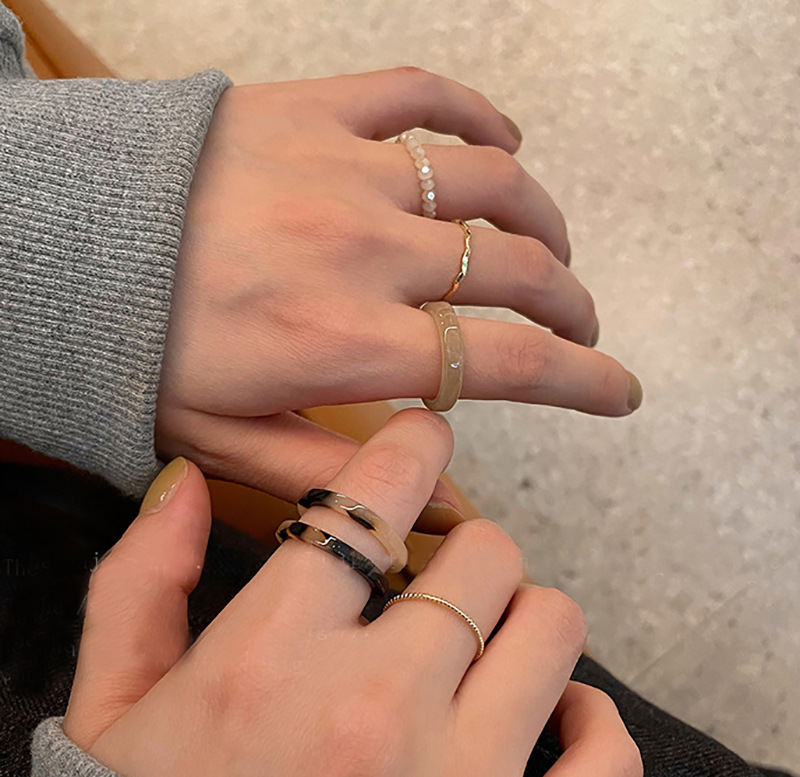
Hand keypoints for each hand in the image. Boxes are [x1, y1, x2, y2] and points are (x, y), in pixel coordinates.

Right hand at [64, 409, 641, 776]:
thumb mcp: (113, 714)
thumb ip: (140, 588)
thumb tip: (187, 486)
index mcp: (268, 662)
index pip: (372, 497)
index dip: (413, 445)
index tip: (424, 439)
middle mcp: (371, 714)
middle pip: (484, 555)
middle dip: (463, 552)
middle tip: (437, 583)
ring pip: (552, 628)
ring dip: (521, 621)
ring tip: (481, 649)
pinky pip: (604, 754)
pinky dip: (587, 722)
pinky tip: (543, 724)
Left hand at [155, 67, 641, 500]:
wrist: (55, 244)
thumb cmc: (132, 348)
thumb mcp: (218, 442)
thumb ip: (326, 471)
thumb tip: (410, 490)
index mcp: (345, 343)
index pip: (504, 363)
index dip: (583, 380)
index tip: (622, 390)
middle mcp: (365, 252)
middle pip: (517, 269)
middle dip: (571, 302)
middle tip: (580, 322)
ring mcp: (346, 168)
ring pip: (492, 180)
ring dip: (543, 217)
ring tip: (550, 246)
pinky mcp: (317, 108)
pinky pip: (425, 95)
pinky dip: (481, 113)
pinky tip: (504, 138)